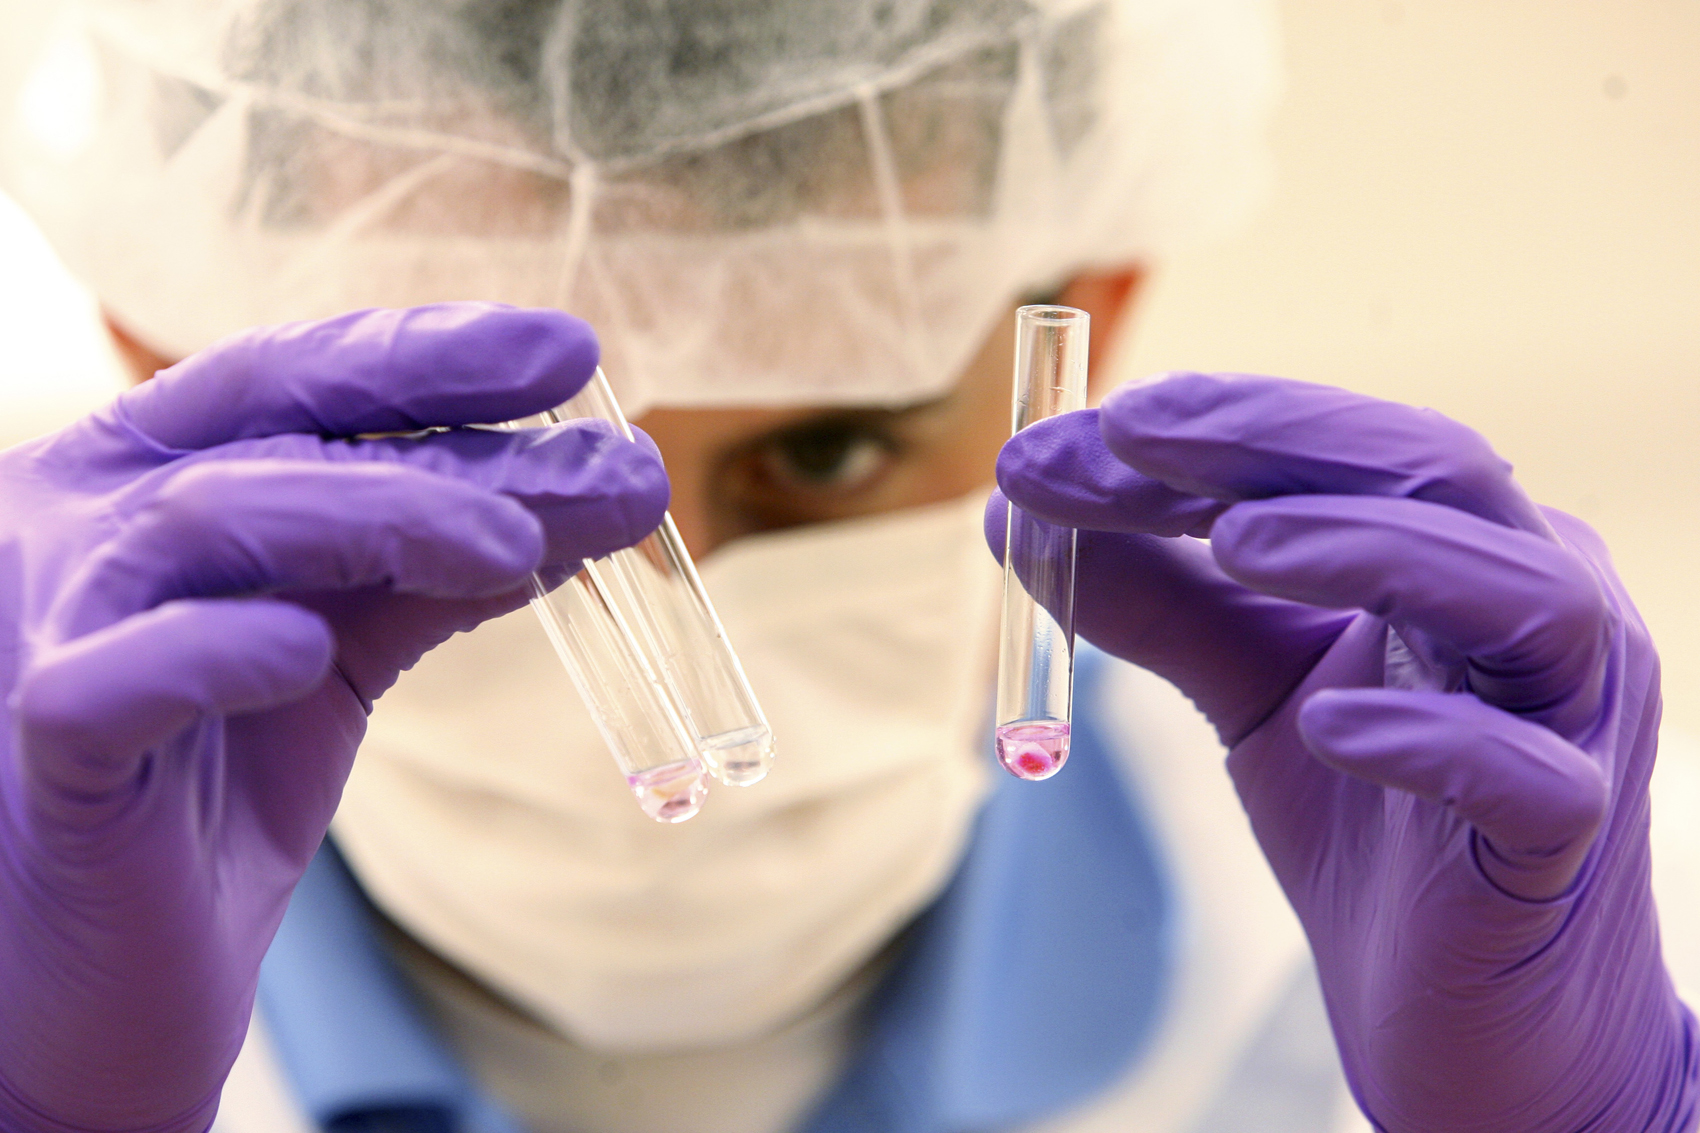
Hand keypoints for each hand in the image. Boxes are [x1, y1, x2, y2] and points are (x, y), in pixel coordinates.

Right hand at [0, 305, 666, 1132]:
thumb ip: (428, 576)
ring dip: (381, 516)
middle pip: (270, 426)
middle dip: (444, 418)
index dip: (430, 354)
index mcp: (155, 481)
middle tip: (605, 447)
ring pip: (205, 519)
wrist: (108, 985)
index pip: (294, 380)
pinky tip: (309, 652)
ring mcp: (48, 624)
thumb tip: (577, 500)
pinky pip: (109, 680)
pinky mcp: (47, 748)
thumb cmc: (213, 797)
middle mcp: (87, 522)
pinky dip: (213, 653)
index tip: (572, 354)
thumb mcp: (341, 659)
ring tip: (519, 550)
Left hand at [990, 373, 1697, 1130]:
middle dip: (1272, 440)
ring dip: (1367, 549)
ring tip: (1236, 541)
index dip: (1208, 427)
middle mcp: (1538, 604)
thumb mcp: (1248, 686)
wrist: (1466, 1017)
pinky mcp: (1569, 844)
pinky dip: (1431, 740)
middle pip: (1437, 470)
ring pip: (1517, 591)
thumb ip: (1156, 599)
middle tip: (1126, 431)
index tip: (1059, 440)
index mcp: (1457, 551)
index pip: (1341, 450)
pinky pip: (1529, 776)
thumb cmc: (1370, 828)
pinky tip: (1327, 728)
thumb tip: (1016, 515)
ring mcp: (1573, 720)